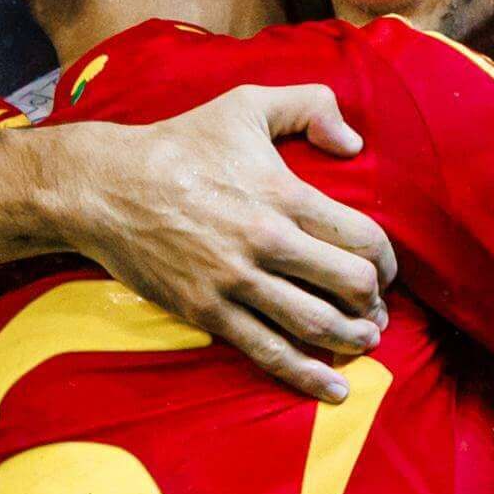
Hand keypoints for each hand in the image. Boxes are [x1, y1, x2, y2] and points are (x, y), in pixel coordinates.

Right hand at [38, 87, 394, 401]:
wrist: (104, 187)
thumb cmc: (179, 143)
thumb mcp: (245, 104)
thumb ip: (309, 104)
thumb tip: (354, 142)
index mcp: (283, 194)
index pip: (364, 238)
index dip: (389, 260)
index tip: (387, 269)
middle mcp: (266, 241)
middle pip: (352, 285)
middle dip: (375, 302)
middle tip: (378, 308)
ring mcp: (236, 281)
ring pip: (316, 324)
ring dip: (353, 339)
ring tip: (366, 342)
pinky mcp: (208, 310)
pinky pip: (268, 351)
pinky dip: (307, 375)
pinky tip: (334, 390)